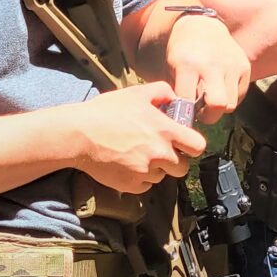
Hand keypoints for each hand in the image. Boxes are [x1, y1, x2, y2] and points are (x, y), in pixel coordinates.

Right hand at [68, 82, 206, 193]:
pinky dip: (140, 177)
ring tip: (139, 154)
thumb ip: (162, 92)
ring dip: (156, 168)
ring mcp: (145, 171)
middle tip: (161, 149)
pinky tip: (128, 163)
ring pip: (163, 176)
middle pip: (183, 167)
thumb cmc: (106, 111)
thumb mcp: (136, 93)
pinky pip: (145, 185)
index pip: (198, 146)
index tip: (184, 142)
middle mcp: (159, 154)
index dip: (193, 144)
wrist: (79, 135)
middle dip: (175, 159)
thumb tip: (175, 99)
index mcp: (165, 131)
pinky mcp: (131, 185)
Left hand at [165, 15, 251, 123]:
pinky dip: (230, 97)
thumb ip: (177, 92)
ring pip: (230, 104)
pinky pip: (240, 95)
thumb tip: (182, 120)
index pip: (187, 103)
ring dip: (220, 108)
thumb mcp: (171, 68)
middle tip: (201, 113)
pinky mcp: (244, 66)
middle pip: (217, 105)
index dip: (184, 114)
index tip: (183, 116)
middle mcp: (211, 65)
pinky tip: (220, 88)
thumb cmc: (183, 51)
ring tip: (210, 99)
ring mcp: (231, 65)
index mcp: (187, 65)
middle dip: (209, 116)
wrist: (202, 25)